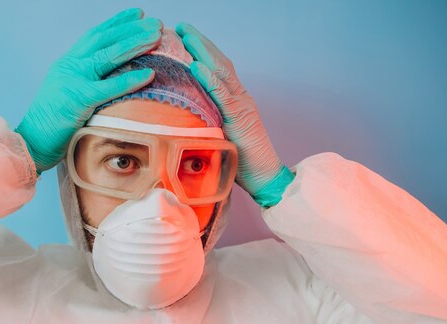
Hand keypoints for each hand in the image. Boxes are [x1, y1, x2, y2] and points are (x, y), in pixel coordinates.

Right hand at [16, 8, 162, 172]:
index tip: (138, 14)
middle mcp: (70, 66)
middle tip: (156, 22)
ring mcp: (73, 81)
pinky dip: (131, 80)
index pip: (95, 36)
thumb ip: (85, 83)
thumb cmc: (52, 125)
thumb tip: (111, 80)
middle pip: (104, 39)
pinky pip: (110, 88)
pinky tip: (150, 73)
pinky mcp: (78, 100)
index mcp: (67, 63)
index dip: (117, 23)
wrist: (31, 142)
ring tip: (157, 36)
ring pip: (109, 56)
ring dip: (135, 43)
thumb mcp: (68, 95)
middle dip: (132, 28)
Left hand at [175, 23, 293, 206]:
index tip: (183, 38)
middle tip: (180, 25)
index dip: (202, 51)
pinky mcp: (241, 119)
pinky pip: (223, 95)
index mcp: (235, 100)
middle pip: (219, 62)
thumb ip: (208, 122)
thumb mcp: (220, 136)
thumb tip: (185, 119)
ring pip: (221, 71)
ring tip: (185, 35)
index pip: (218, 68)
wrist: (265, 176)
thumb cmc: (242, 161)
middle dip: (199, 42)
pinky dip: (210, 79)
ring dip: (202, 51)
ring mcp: (242, 105)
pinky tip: (197, 65)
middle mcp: (240, 97)